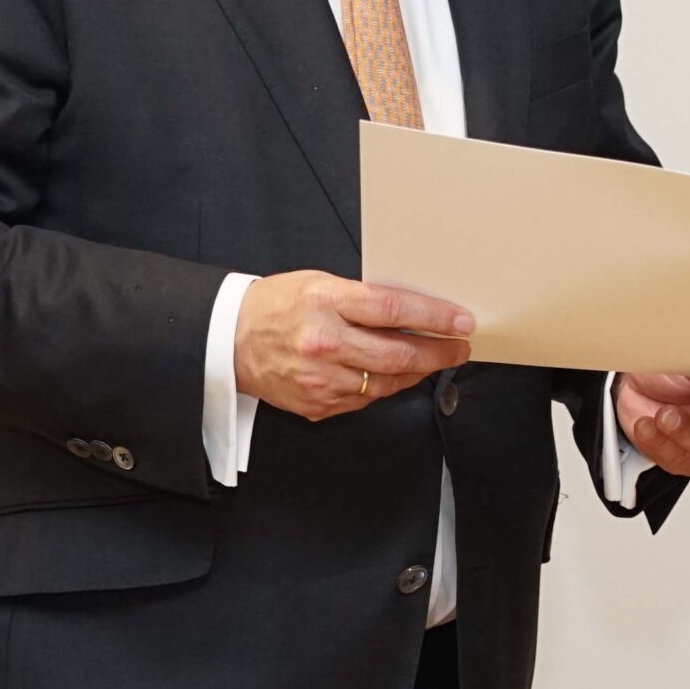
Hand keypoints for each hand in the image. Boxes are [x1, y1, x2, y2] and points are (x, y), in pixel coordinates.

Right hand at [234, 272, 472, 420]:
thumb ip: (362, 298)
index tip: (461, 320)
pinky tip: (396, 374)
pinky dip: (386, 385)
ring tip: (433, 359)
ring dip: (418, 371)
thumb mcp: (319, 284)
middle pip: (397, 353)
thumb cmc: (275, 306)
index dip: (434, 317)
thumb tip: (412, 311)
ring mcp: (321, 379)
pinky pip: (365, 398)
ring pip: (387, 381)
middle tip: (459, 346)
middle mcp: (324, 343)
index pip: (392, 310)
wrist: (228, 340)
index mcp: (325, 302)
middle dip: (438, 351)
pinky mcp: (318, 404)